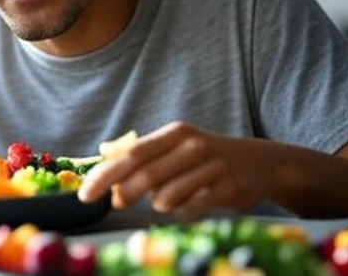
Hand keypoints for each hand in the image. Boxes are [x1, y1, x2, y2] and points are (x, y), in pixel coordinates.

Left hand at [78, 122, 273, 219]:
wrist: (262, 163)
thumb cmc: (208, 157)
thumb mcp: (177, 146)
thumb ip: (143, 154)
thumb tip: (104, 160)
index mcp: (175, 133)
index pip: (131, 155)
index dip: (105, 175)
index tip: (85, 195)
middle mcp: (193, 146)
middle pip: (145, 176)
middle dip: (124, 193)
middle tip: (118, 203)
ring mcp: (212, 166)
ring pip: (167, 197)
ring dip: (159, 204)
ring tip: (168, 199)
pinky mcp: (228, 188)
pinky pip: (192, 209)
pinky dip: (182, 213)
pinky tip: (188, 207)